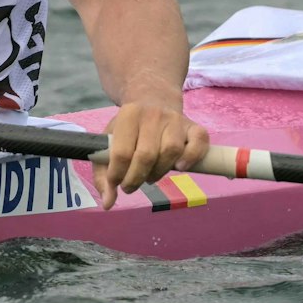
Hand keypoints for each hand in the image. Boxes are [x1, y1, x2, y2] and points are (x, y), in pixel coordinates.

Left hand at [94, 100, 209, 209]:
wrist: (153, 99)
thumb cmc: (129, 128)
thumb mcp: (109, 142)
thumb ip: (103, 174)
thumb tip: (108, 204)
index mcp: (128, 115)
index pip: (121, 152)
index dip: (118, 175)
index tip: (117, 183)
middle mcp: (153, 115)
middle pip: (146, 155)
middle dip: (136, 178)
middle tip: (131, 186)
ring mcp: (175, 119)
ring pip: (171, 151)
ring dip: (159, 172)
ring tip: (150, 176)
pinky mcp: (193, 126)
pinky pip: (198, 142)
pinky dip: (191, 157)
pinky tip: (180, 167)